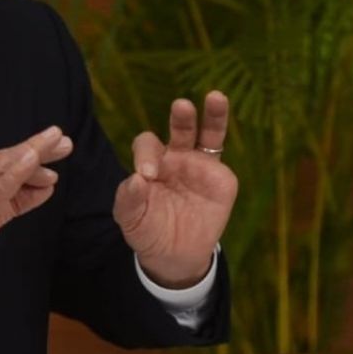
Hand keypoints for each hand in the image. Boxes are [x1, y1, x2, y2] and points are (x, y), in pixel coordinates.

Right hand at [0, 126, 71, 319]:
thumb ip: (15, 199)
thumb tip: (44, 186)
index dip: (26, 151)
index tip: (50, 143)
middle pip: (1, 158)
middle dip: (35, 148)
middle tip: (60, 140)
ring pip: (1, 167)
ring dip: (32, 155)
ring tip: (56, 147)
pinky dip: (17, 172)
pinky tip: (32, 161)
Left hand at [113, 91, 237, 287]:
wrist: (175, 257)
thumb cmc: (148, 231)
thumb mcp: (131, 220)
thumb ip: (129, 200)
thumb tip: (137, 179)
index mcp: (150, 163)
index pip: (147, 145)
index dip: (147, 154)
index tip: (147, 174)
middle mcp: (176, 157)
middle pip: (179, 128)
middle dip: (181, 117)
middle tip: (181, 106)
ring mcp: (200, 165)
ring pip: (207, 133)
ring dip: (213, 115)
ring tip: (215, 97)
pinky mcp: (220, 179)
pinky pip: (222, 158)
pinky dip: (222, 142)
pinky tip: (222, 130)